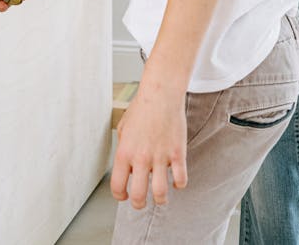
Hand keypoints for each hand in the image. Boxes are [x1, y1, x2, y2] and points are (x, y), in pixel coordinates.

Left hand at [110, 83, 187, 209]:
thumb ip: (123, 149)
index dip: (120, 196)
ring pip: (160, 194)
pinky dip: (179, 184)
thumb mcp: (123, 127)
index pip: (117, 187)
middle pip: (138, 197)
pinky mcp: (178, 153)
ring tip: (160, 196)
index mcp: (124, 153)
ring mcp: (160, 157)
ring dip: (160, 199)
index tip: (125, 195)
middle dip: (139, 204)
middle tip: (141, 201)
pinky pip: (181, 180)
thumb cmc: (141, 108)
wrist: (161, 94)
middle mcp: (141, 158)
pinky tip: (176, 180)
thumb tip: (127, 167)